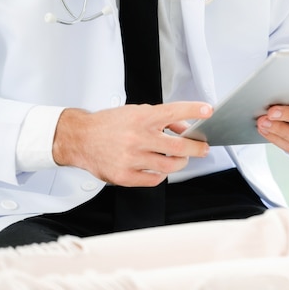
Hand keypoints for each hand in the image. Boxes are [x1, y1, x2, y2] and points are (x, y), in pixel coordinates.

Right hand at [52, 102, 212, 186]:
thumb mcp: (136, 112)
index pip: (174, 112)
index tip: (208, 111)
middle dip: (196, 148)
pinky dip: (162, 174)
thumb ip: (163, 119)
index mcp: (141, 118)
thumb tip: (185, 128)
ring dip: (180, 163)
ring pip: (169, 166)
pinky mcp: (124, 176)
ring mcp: (131, 158)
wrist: (80, 138)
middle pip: (178, 147)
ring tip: (181, 159)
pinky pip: (154, 179)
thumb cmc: (109, 124)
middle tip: (203, 147)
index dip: (193, 110)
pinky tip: (160, 168)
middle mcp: (137, 137)